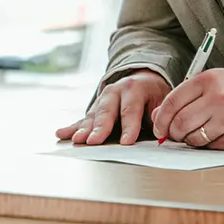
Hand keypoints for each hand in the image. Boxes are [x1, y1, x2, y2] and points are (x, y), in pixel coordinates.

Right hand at [56, 70, 170, 145]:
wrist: (144, 80)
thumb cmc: (154, 96)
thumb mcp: (163, 101)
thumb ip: (160, 115)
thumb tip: (159, 126)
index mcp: (135, 89)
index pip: (131, 110)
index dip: (129, 127)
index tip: (127, 142)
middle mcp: (115, 92)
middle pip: (107, 112)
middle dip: (100, 128)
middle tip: (94, 141)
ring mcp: (102, 100)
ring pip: (92, 116)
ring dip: (84, 129)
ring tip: (77, 140)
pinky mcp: (94, 109)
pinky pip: (82, 119)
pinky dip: (72, 128)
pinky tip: (61, 133)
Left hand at [151, 70, 223, 149]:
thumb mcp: (217, 82)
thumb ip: (188, 95)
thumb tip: (159, 115)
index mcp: (209, 80)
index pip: (172, 101)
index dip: (161, 118)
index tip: (159, 127)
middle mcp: (216, 98)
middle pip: (179, 122)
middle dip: (172, 132)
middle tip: (174, 134)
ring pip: (191, 138)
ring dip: (188, 140)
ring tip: (197, 133)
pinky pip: (208, 146)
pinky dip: (206, 144)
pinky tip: (215, 135)